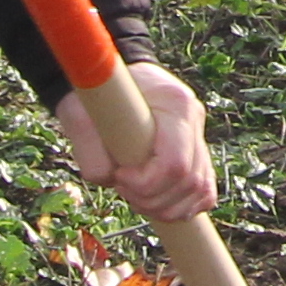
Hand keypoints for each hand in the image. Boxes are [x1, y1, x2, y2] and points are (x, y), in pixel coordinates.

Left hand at [64, 59, 218, 222]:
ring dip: (166, 207)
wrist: (112, 78)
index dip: (146, 183)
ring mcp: (199, 135)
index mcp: (174, 104)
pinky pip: (205, 190)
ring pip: (200, 190)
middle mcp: (195, 119)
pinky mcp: (197, 151)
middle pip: (190, 182)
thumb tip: (110, 180)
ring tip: (137, 197)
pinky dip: (185, 206)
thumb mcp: (80, 115)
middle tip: (123, 188)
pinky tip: (159, 204)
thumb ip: (90, 152)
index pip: (175, 163)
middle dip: (153, 198)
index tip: (119, 176)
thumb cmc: (96, 94)